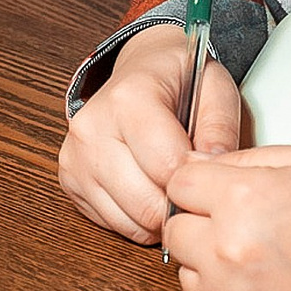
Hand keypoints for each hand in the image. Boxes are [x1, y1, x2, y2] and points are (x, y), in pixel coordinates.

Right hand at [59, 22, 241, 244]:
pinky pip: (110, 223)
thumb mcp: (215, 88)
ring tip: (172, 188)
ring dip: (157, 217)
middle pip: (145, 202)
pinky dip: (136, 219)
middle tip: (193, 188)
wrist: (140, 67)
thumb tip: (213, 173)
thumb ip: (220, 130)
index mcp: (128, 98)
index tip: (207, 171)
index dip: (196, 179)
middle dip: (177, 205)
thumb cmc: (177, 79)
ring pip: (127, 221)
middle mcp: (92, 128)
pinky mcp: (70, 180)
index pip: (166, 166)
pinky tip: (149, 191)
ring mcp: (76, 156)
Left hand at [163, 143, 290, 290]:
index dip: (198, 182)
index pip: (177, 185)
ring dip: (211, 263)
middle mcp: (230, 250)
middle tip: (240, 218)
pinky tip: (268, 282)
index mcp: (243, 197)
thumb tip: (203, 168)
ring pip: (189, 278)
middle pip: (177, 232)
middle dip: (200, 220)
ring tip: (258, 252)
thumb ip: (248, 159)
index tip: (216, 187)